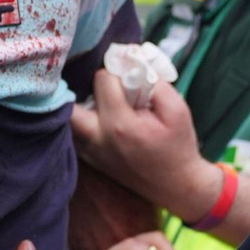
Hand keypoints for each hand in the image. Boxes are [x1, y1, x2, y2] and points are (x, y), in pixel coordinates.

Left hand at [70, 73, 220, 220]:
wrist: (179, 187)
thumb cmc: (179, 147)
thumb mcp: (178, 109)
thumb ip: (155, 82)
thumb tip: (133, 62)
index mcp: (120, 124)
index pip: (102, 79)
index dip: (116, 71)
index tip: (131, 76)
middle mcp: (98, 139)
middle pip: (71, 100)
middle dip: (89, 87)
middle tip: (110, 88)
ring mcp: (91, 153)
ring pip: (70, 118)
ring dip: (82, 103)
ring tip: (105, 100)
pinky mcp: (90, 160)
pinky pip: (76, 133)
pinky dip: (84, 120)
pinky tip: (102, 116)